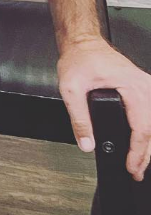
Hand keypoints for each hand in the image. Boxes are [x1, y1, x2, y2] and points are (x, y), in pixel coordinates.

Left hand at [58, 36, 150, 179]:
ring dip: (147, 145)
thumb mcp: (71, 88)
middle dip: (144, 154)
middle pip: (150, 129)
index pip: (141, 128)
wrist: (82, 41)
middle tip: (136, 172)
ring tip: (139, 163)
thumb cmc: (79, 57)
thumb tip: (87, 143)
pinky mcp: (143, 88)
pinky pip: (149, 114)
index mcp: (132, 86)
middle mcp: (145, 86)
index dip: (137, 152)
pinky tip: (141, 144)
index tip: (131, 167)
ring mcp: (146, 86)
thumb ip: (79, 118)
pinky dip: (146, 132)